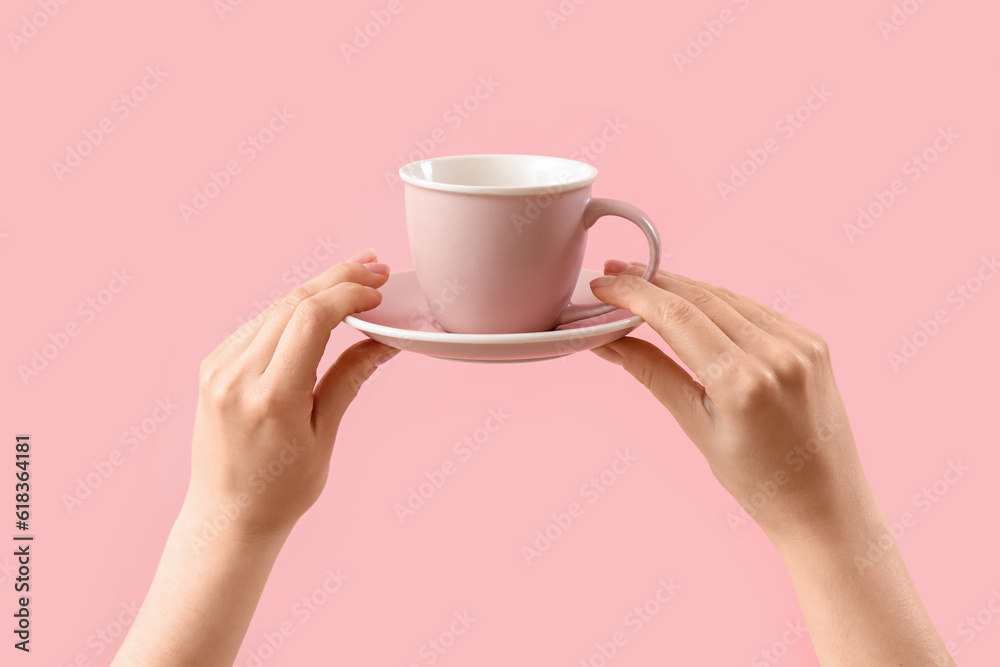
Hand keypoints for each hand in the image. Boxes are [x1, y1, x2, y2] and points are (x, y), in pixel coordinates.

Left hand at [188, 247, 398, 539]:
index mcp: (271, 398)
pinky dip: (291, 310)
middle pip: (293, 303)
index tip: (377, 290)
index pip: (311, 318)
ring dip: (316, 290)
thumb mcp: (325, 435)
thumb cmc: (282, 489)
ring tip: (353, 278)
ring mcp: (218, 369)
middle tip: (374, 268)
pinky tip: (317, 306)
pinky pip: (257, 325)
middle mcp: (237, 377)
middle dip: (338, 280)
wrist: (227, 515)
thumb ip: (350, 378)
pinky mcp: (211, 367)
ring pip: (275, 308)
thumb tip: (384, 340)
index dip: (348, 293)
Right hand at [589, 260, 953, 665]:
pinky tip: (691, 301)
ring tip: (644, 282)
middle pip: (699, 298)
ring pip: (726, 298)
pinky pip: (754, 310)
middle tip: (613, 273)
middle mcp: (776, 355)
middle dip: (652, 282)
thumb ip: (653, 373)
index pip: (676, 317)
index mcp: (742, 384)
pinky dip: (717, 302)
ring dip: (682, 287)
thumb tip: (608, 341)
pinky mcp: (813, 343)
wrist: (825, 506)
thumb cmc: (757, 482)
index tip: (602, 284)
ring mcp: (801, 345)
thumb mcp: (696, 428)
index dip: (634, 293)